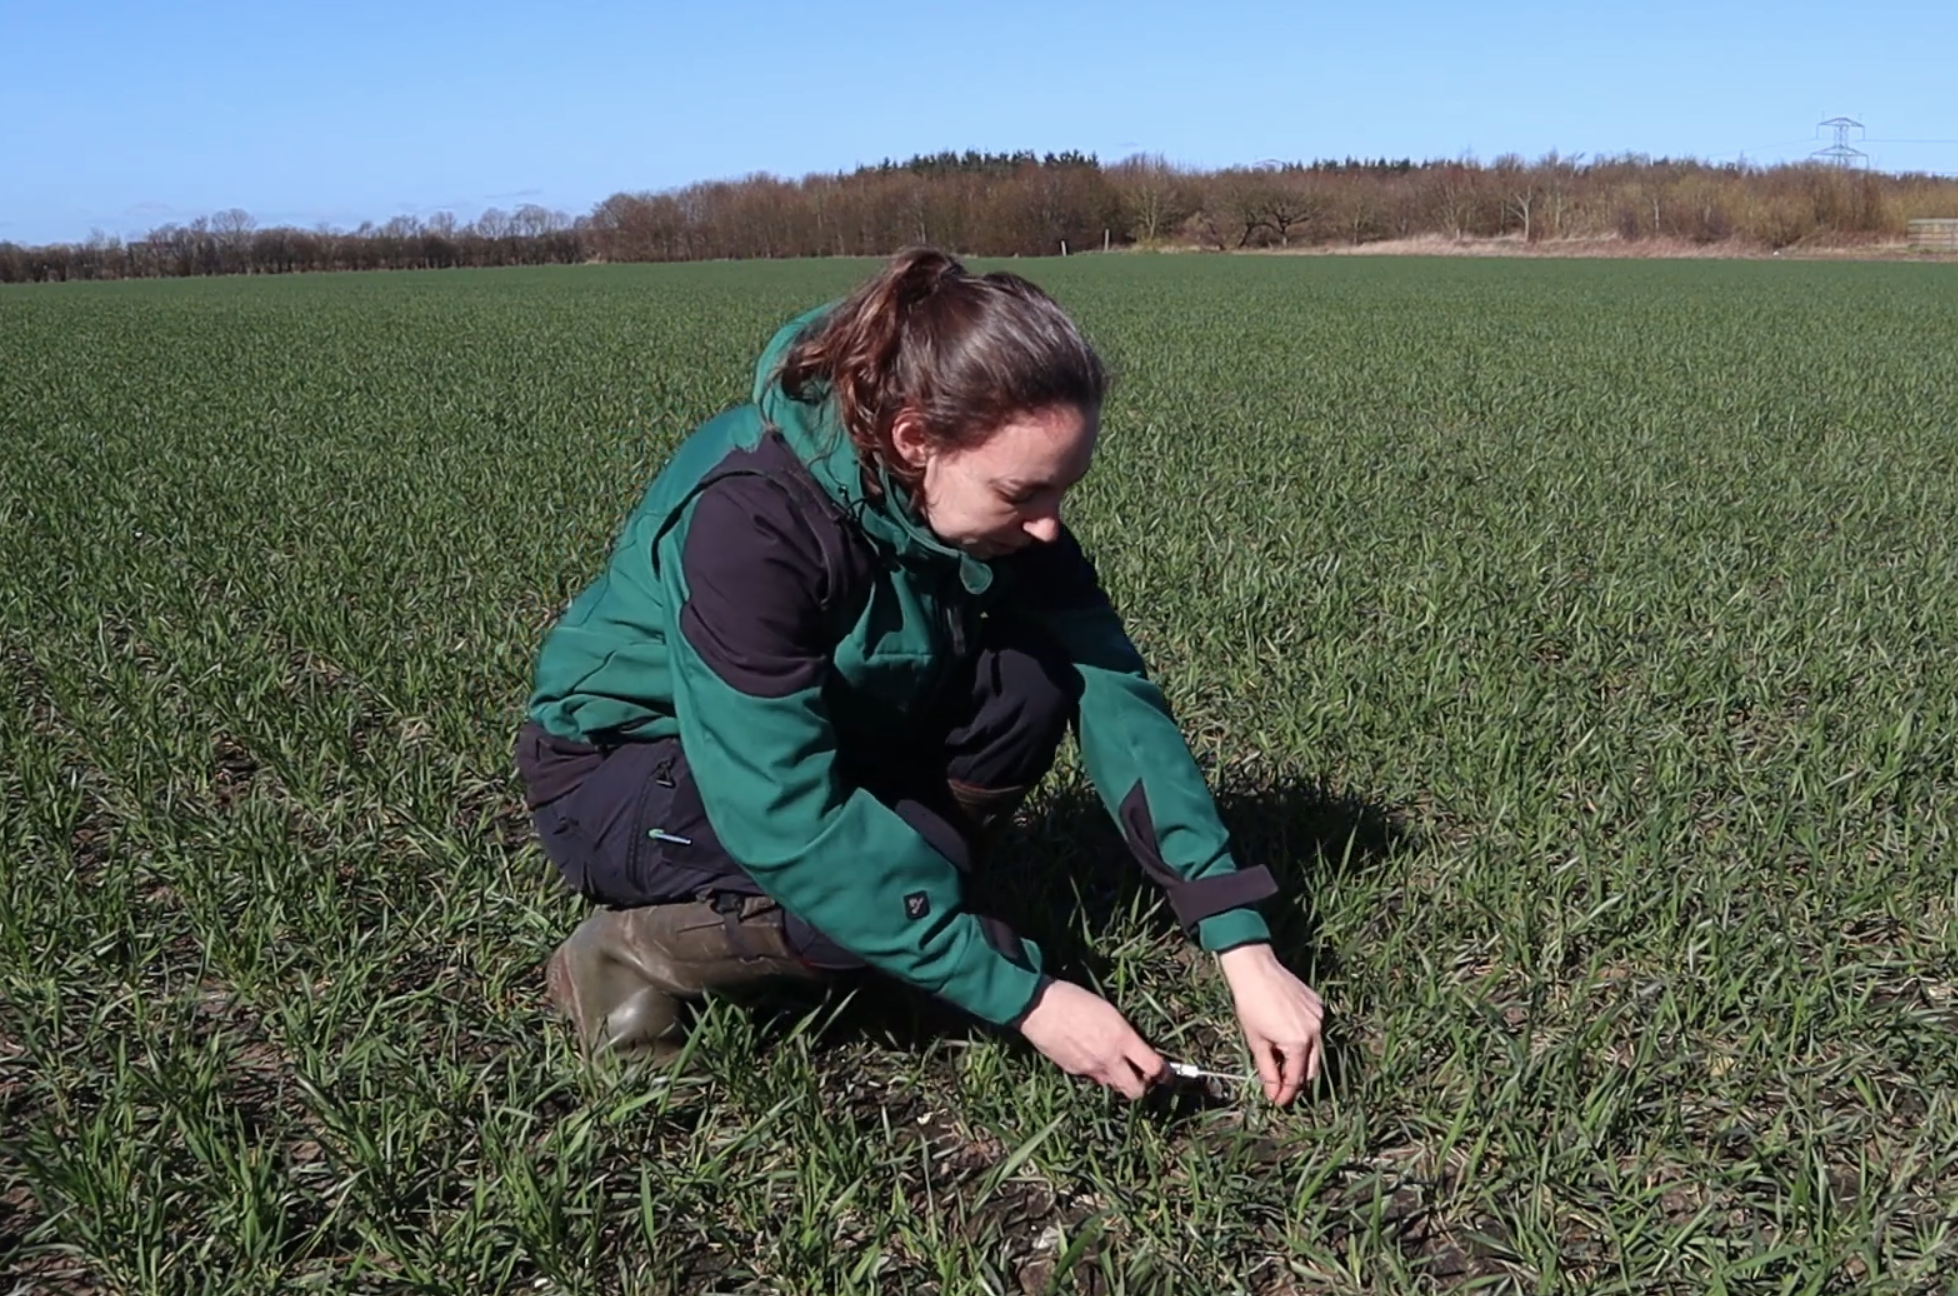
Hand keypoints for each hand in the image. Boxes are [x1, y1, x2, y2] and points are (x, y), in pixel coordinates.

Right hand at [1018, 979, 1165, 1098]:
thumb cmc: (1074, 999)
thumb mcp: (1108, 1010)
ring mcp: (1091, 1069)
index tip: (1165, 1072)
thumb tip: (1136, 1048)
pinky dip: (1097, 1072)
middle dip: (1142, 1086)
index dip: (1163, 1073)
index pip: (1153, 1067)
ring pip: (1113, 1085)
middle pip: (1135, 1090)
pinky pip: (1093, 1078)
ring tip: (1113, 1062)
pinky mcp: (1074, 1072)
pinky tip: (1088, 1054)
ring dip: (1118, 1079)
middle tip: (1140, 1074)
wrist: (1038, 1007)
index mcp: (1122, 1038)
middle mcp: (1110, 1059)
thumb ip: (1125, 1034)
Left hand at [1218, 943, 1324, 1105]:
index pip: (1296, 1078)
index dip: (1286, 1093)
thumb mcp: (1256, 1041)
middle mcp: (1315, 1031)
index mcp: (1299, 1042)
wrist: (1256, 970)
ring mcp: (1319, 1017)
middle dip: (1297, 1080)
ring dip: (1301, 1060)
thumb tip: (1273, 1094)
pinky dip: (1304, 1039)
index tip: (1278, 1102)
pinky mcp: (1318, 1006)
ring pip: (1315, 1050)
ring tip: (1283, 1064)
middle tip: (1281, 1088)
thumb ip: (1267, 1070)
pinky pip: (1314, 1030)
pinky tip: (1288, 1038)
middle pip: (1311, 1067)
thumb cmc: (1250, 1005)